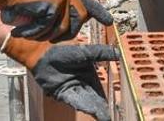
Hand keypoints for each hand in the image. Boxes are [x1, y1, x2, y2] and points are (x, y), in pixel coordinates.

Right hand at [0, 0, 113, 41]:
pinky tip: (23, 30)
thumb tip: (62, 22)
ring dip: (45, 34)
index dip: (98, 11)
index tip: (109, 21)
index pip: (85, 0)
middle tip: (49, 36)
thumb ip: (53, 1)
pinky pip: (49, 29)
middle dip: (67, 33)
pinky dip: (34, 32)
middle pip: (78, 19)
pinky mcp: (52, 6)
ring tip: (30, 31)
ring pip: (64, 28)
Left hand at [3, 37, 119, 120]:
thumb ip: (102, 53)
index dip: (105, 101)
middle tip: (108, 117)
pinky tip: (90, 109)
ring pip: (84, 102)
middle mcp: (81, 84)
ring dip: (92, 109)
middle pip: (93, 100)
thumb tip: (119, 53)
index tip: (112, 109)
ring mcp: (71, 89)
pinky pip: (73, 100)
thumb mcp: (86, 51)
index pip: (99, 92)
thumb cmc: (63, 48)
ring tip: (103, 116)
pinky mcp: (61, 93)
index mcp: (89, 75)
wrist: (43, 51)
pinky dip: (81, 105)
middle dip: (100, 109)